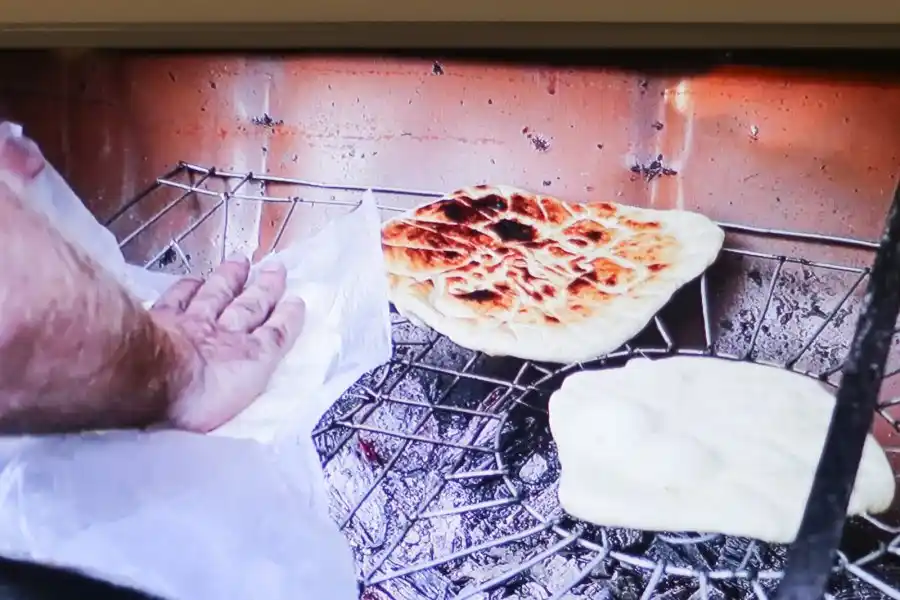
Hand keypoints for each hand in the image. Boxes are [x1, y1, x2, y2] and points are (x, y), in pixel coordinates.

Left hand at [149, 254, 304, 432]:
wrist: (150, 377)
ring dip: (230, 278)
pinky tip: (194, 279)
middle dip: (266, 288)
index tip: (297, 301)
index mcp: (249, 358)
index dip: (287, 318)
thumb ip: (251, 378)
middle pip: (250, 306)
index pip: (275, 334)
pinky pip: (179, 297)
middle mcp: (226, 335)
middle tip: (277, 268)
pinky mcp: (163, 317)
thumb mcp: (239, 397)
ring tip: (240, 262)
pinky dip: (188, 286)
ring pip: (217, 294)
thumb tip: (262, 365)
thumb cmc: (195, 401)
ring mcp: (193, 322)